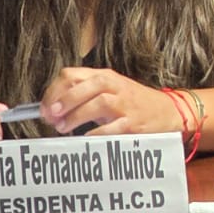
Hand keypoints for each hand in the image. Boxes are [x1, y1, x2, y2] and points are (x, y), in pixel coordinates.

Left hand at [40, 68, 180, 136]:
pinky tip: (86, 137)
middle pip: (84, 85)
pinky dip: (96, 133)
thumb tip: (50, 108)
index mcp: (105, 77)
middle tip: (51, 117)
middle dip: (63, 101)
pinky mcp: (134, 122)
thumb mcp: (109, 92)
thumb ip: (82, 95)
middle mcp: (116, 86)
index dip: (53, 91)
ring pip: (97, 103)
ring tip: (64, 128)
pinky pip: (112, 127)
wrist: (169, 111)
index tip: (45, 108)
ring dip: (76, 116)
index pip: (71, 75)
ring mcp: (126, 104)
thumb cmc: (134, 104)